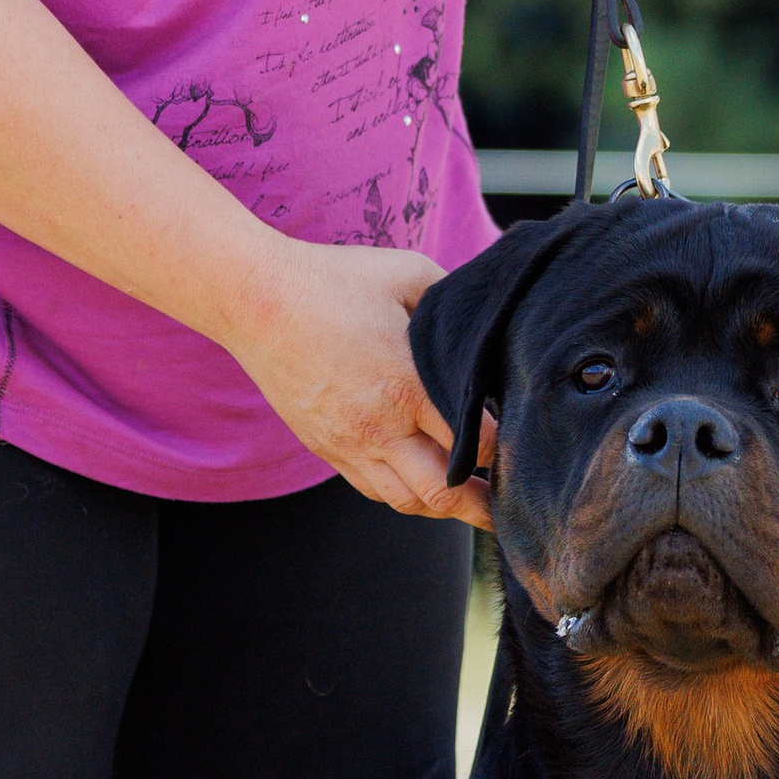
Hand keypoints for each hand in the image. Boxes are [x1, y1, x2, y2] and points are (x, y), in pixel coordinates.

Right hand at [226, 236, 491, 526]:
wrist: (255, 301)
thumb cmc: (334, 280)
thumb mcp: (409, 273)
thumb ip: (453, 303)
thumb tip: (487, 323)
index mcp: (408, 386)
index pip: (477, 442)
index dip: (507, 449)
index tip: (523, 442)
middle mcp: (379, 426)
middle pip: (443, 493)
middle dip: (483, 504)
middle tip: (511, 504)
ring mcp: (349, 443)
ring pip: (407, 502)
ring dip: (444, 506)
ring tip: (471, 500)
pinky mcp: (325, 448)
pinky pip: (373, 490)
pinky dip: (405, 494)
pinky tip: (424, 483)